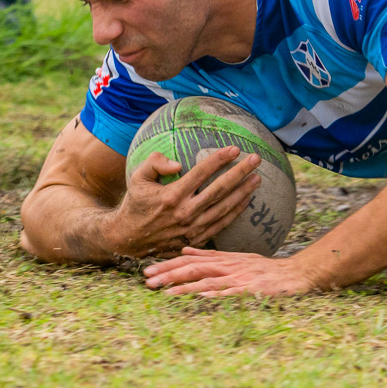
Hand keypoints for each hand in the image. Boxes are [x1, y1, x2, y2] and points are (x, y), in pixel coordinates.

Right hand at [100, 146, 262, 256]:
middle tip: (256, 159)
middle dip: (240, 172)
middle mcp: (185, 212)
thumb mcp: (137, 178)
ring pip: (224, 207)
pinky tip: (247, 199)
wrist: (128, 239)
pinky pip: (221, 224)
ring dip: (243, 192)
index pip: (201, 173)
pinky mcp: (196, 239)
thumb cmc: (136, 203)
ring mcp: (192, 228)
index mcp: (172, 195)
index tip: (235, 148)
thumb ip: (154, 163)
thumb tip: (178, 163)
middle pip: (220, 189)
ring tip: (257, 178)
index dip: (219, 159)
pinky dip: (236, 212)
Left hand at [143, 248, 321, 298]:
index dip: (168, 264)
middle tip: (147, 279)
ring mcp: (239, 277)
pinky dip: (214, 293)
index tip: (147, 269)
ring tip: (163, 291)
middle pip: (194, 268)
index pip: (190, 260)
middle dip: (169, 273)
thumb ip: (210, 255)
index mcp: (223, 259)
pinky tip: (199, 296)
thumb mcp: (235, 258)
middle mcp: (228, 266)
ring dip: (184, 285)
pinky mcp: (251, 289)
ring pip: (207, 279)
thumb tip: (184, 251)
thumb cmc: (264, 269)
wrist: (295, 274)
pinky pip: (230, 291)